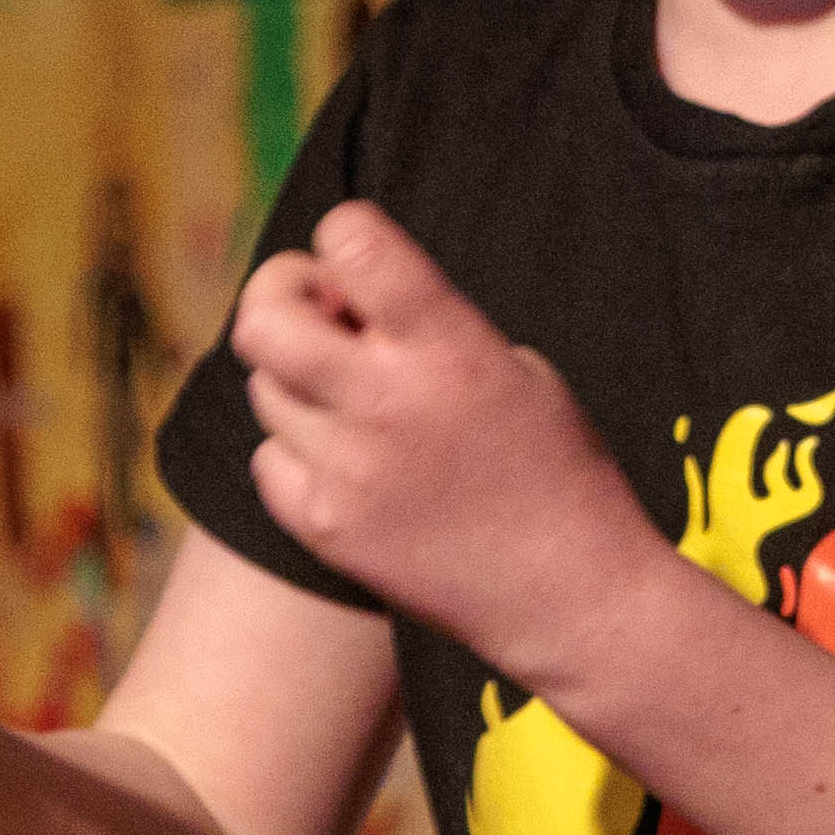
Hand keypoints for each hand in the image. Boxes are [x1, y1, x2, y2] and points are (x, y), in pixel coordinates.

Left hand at [229, 204, 666, 685]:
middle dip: (283, 301)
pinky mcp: (325, 526)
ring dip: (300, 382)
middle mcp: (386, 399)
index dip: (344, 238)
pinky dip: (299, 454)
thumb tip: (337, 303)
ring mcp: (347, 468)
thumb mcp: (517, 369)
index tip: (361, 273)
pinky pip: (270, 461)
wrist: (570, 595)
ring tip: (357, 409)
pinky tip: (355, 468)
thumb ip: (428, 326)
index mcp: (448, 345)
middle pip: (265, 318)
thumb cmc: (556, 470)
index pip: (349, 239)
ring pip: (264, 389)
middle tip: (323, 321)